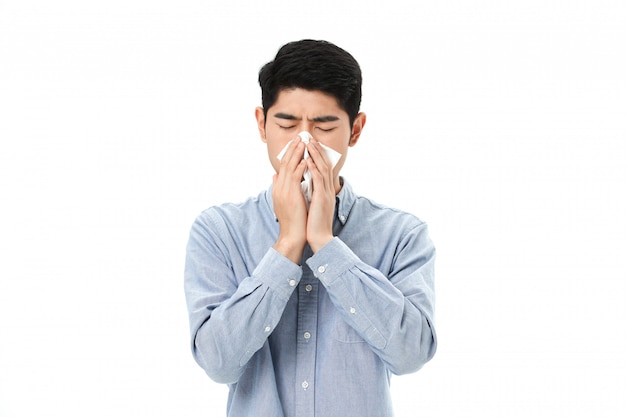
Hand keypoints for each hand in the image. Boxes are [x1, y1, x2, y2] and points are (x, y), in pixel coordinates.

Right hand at [272, 137, 307, 262]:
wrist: (292, 235)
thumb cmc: (293, 220)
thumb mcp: (283, 201)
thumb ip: (279, 187)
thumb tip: (275, 175)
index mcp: (278, 188)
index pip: (283, 166)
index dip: (289, 154)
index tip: (296, 143)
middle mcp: (279, 187)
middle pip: (285, 163)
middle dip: (293, 149)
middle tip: (300, 137)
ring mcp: (284, 191)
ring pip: (290, 167)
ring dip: (297, 154)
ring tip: (303, 142)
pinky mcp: (291, 196)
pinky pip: (295, 178)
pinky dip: (300, 168)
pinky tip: (305, 159)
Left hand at [305, 139, 335, 251]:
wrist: (319, 238)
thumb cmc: (314, 224)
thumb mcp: (311, 205)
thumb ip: (308, 193)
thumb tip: (301, 185)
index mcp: (325, 191)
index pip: (322, 169)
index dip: (317, 157)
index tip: (310, 146)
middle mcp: (327, 190)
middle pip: (324, 165)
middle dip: (317, 151)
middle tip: (310, 139)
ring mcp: (326, 193)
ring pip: (322, 169)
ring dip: (315, 155)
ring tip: (309, 144)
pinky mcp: (322, 198)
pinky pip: (318, 180)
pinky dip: (313, 169)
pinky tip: (308, 160)